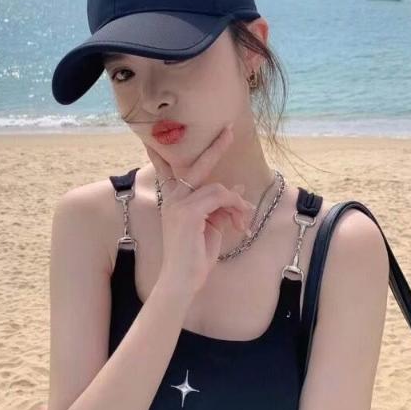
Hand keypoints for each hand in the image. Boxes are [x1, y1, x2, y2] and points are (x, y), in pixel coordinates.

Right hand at [143, 122, 254, 297]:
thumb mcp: (212, 226)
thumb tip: (238, 186)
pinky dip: (235, 207)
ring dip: (237, 204)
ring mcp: (178, 203)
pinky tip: (239, 224)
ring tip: (243, 223)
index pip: (168, 169)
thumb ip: (221, 205)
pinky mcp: (188, 212)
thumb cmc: (195, 256)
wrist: (182, 280)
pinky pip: (220, 197)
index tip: (169, 132)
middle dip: (216, 147)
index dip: (168, 151)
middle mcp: (173, 198)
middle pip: (197, 165)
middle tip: (230, 129)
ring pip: (217, 188)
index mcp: (174, 200)